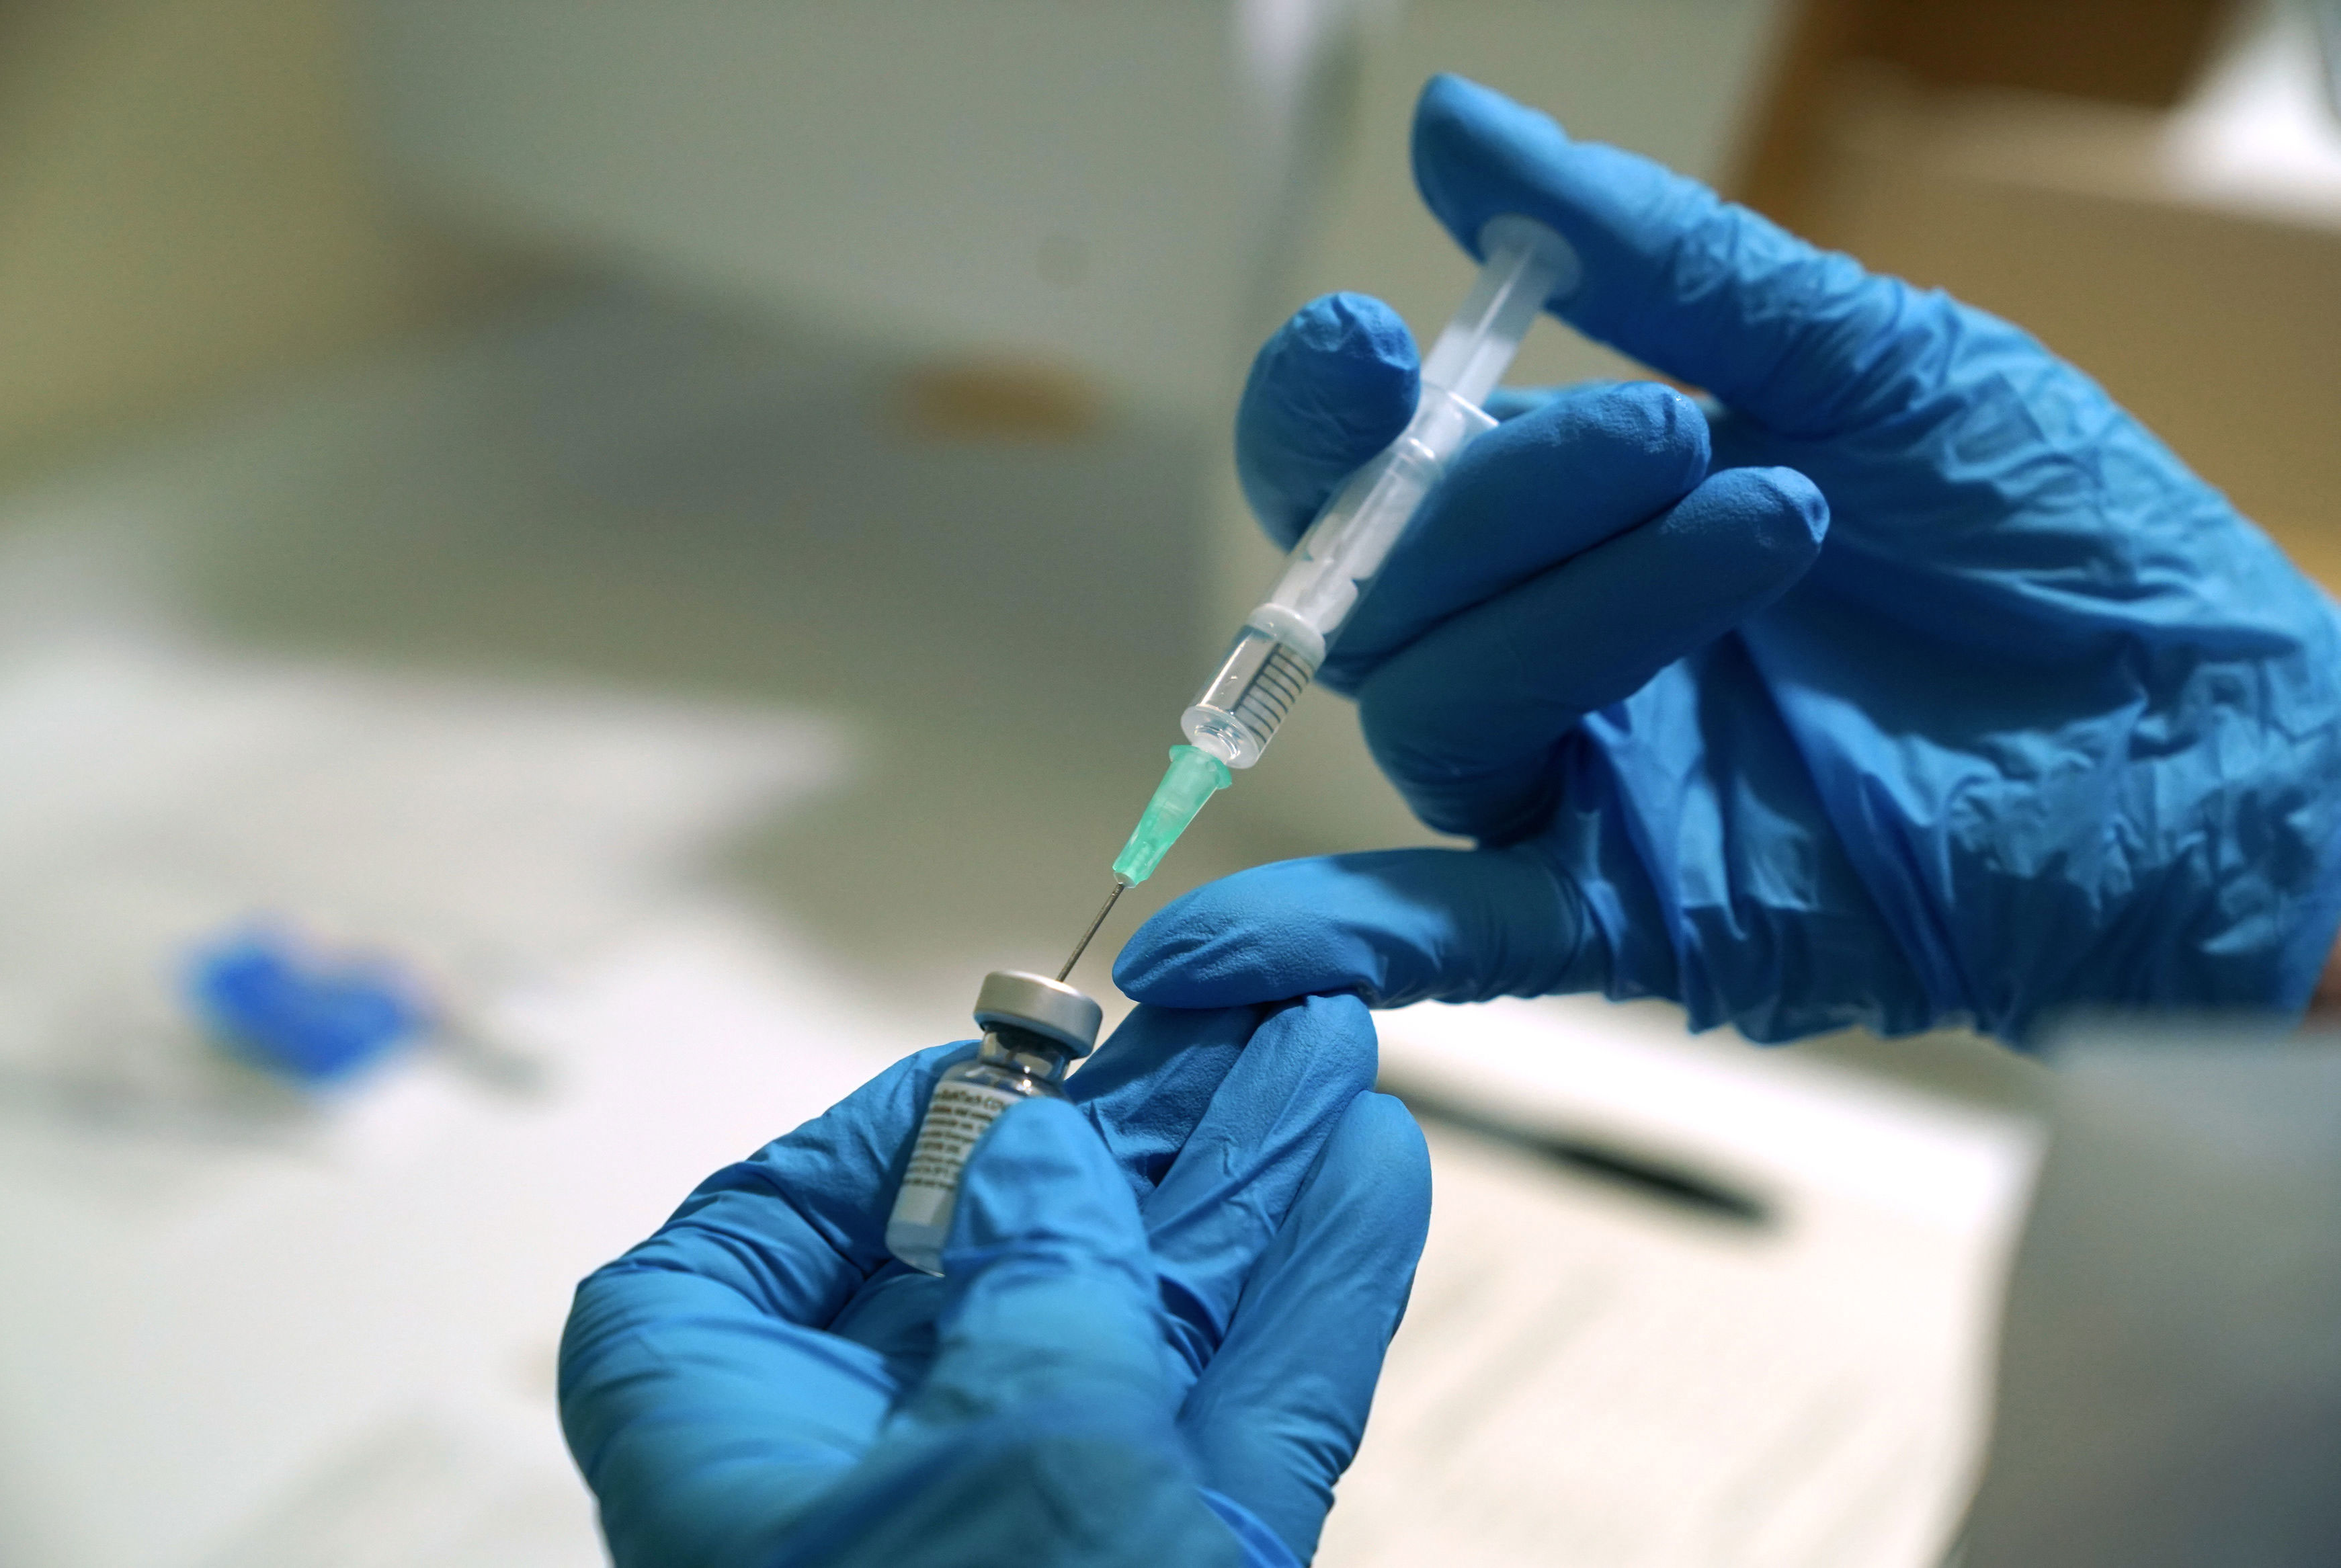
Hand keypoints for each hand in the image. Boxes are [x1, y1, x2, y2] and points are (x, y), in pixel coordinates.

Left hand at [557, 997, 1427, 1566]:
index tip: (969, 1082)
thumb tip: (1040, 1165)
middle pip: (992, 1263)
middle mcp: (879, 1493)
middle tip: (1219, 1027)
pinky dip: (1305, 1300)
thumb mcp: (1002, 1449)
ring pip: (1139, 1324)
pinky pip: (1237, 1416)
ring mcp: (1037, 1539)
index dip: (842, 1157)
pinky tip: (1361, 1179)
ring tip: (1322, 1057)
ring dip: (1241, 1189)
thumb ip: (1033, 1270)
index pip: (733, 1265)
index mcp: (742, 1457)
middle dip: (1126, 1140)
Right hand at [1119, 74, 2340, 1043]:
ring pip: (1438, 711)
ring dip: (1576, 611)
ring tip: (1772, 523)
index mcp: (1573, 517)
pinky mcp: (1636, 908)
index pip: (1364, 474)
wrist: (2213, 735)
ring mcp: (1580, 783)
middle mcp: (1546, 651)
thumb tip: (1460, 128)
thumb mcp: (1867, 359)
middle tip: (1673, 431)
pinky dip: (1331, 944)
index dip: (1326, 415)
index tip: (1379, 336)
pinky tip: (1220, 960)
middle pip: (1377, 590)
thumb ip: (1658, 265)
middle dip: (1493, 500)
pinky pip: (1450, 937)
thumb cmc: (2057, 538)